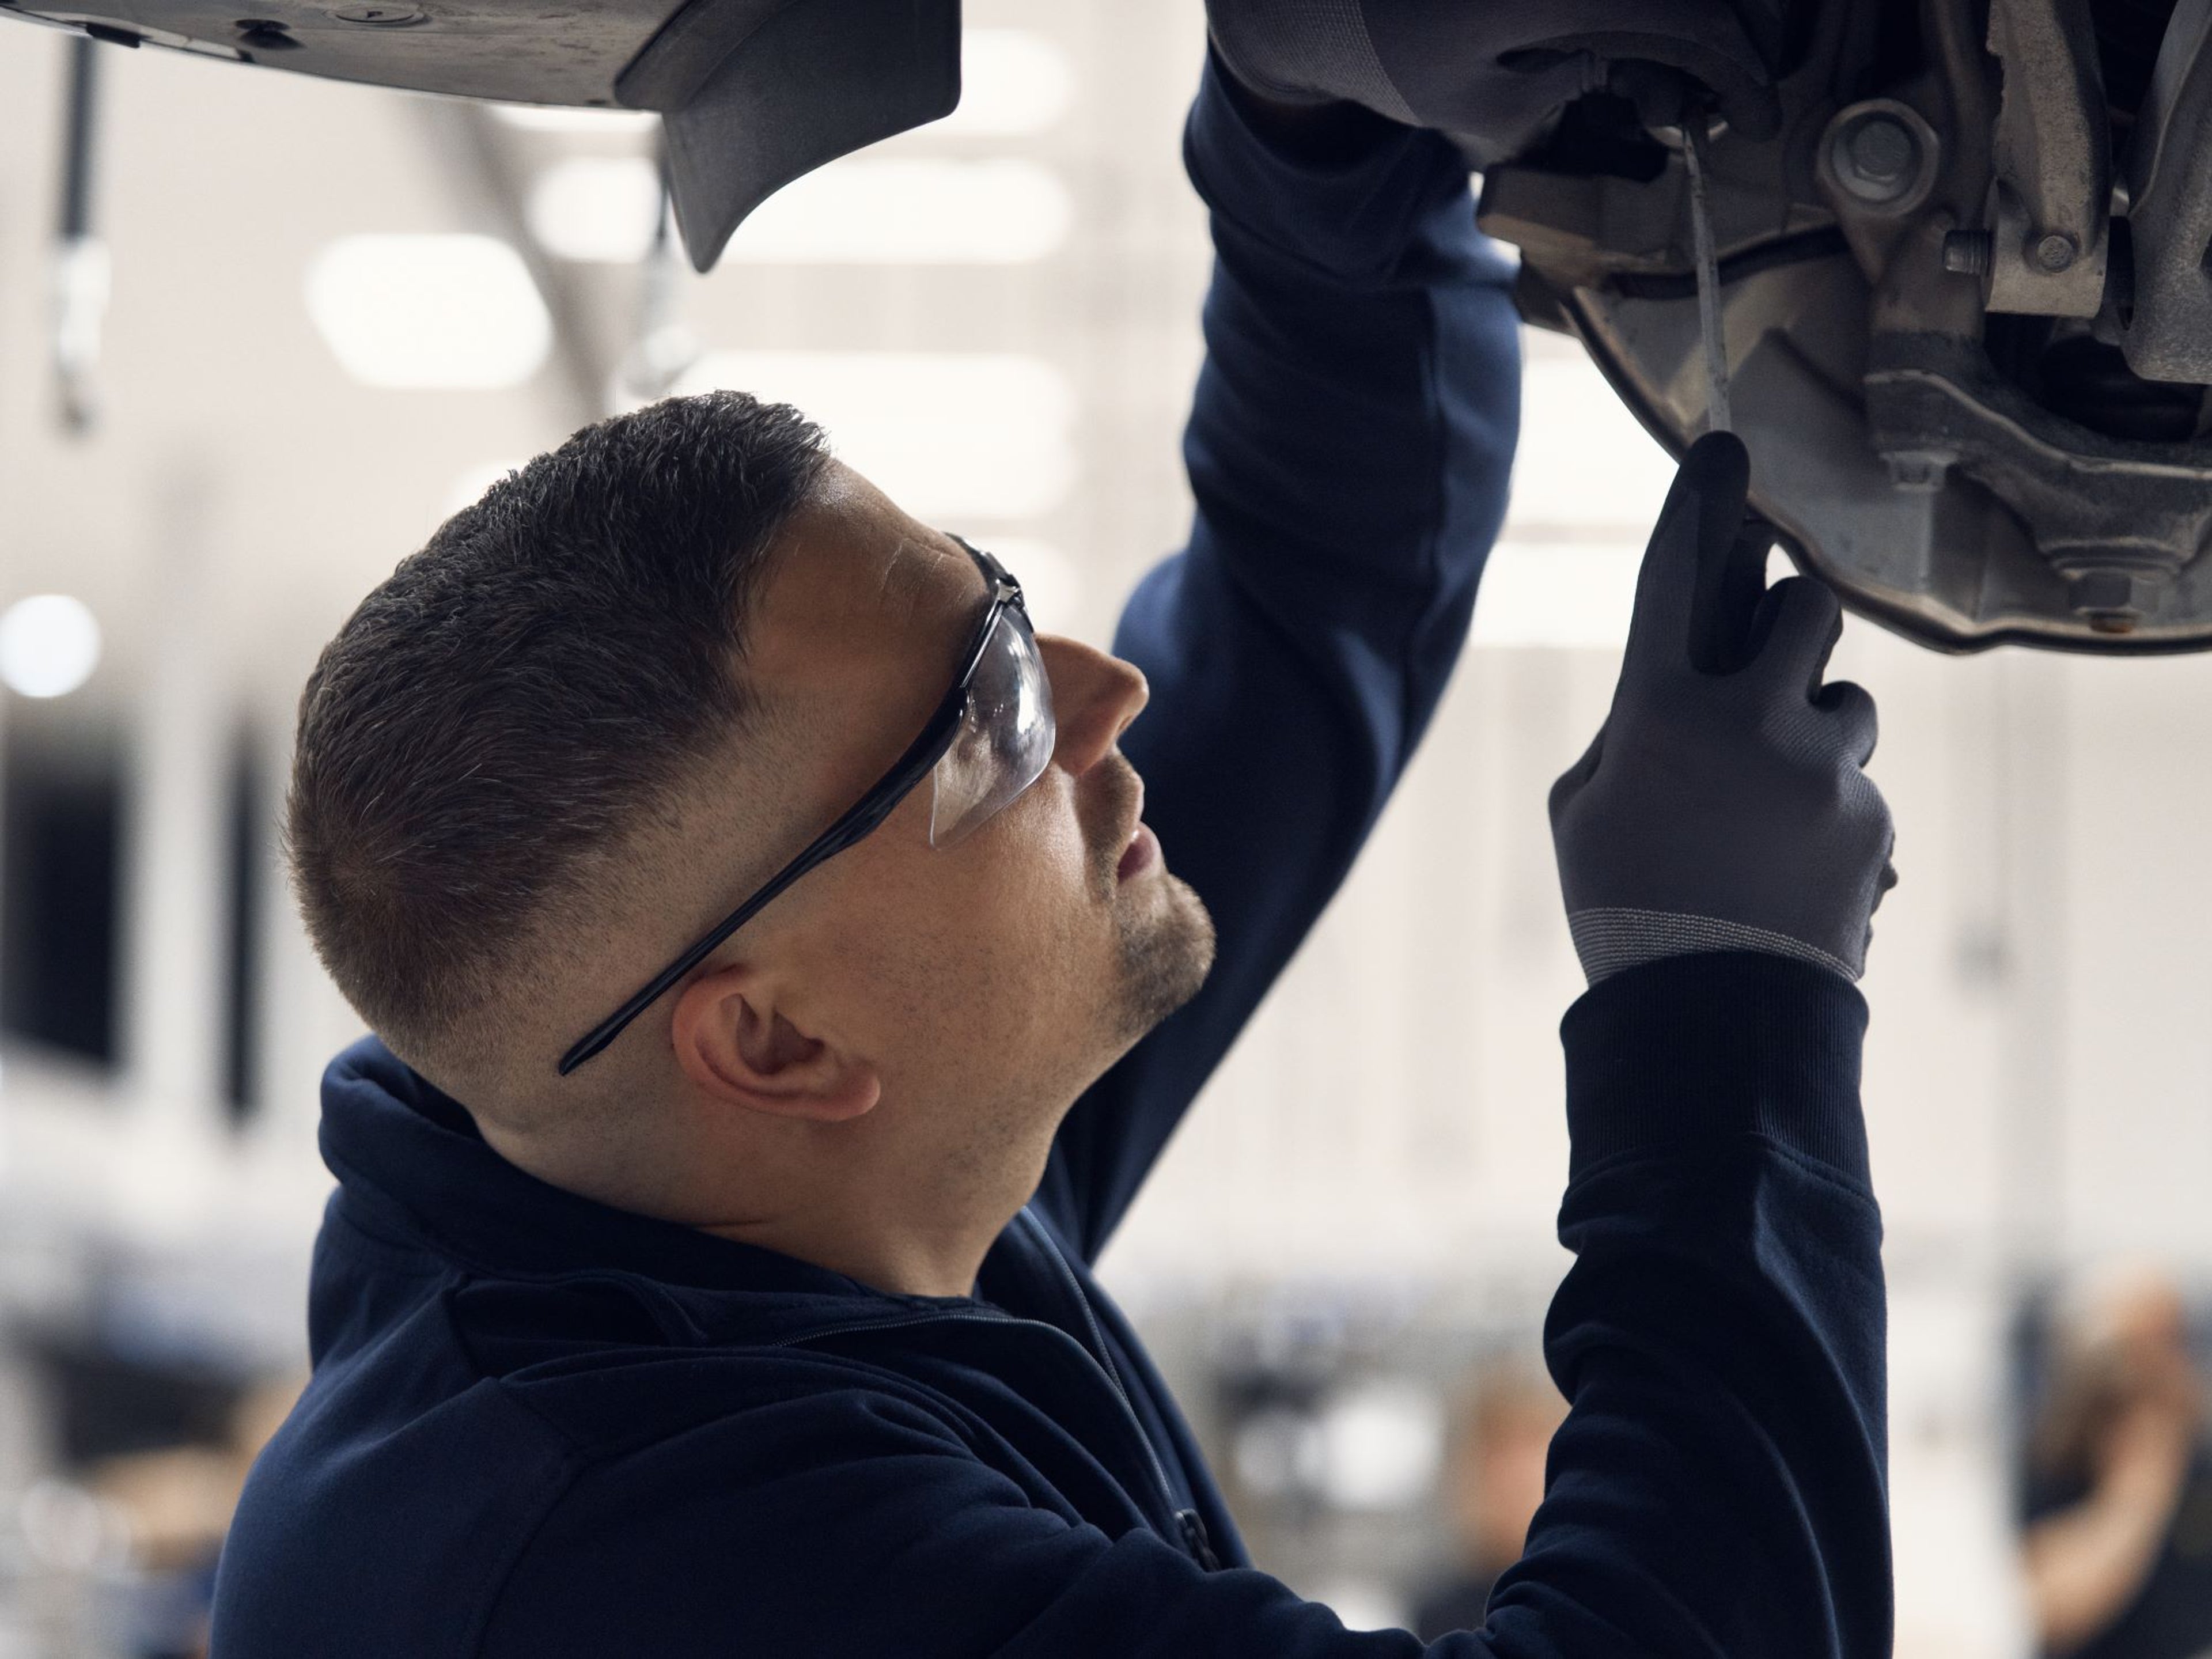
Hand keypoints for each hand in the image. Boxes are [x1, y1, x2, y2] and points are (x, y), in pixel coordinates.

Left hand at [1202, 0, 1782, 141]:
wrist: (1326, 0)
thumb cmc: (1397, 59)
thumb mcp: (1492, 106)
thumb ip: (1586, 78)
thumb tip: (1664, 72)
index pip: (1687, 17)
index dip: (1737, 68)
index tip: (1756, 117)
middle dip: (1723, 38)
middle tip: (1722, 99)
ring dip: (1686, 23)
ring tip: (1667, 87)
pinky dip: (1647, 16)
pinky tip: (1633, 56)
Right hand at [1549, 433, 1896, 983]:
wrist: (1710, 1020)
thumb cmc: (1624, 907)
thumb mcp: (1583, 810)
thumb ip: (1630, 730)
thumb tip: (1690, 677)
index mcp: (1655, 714)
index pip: (1672, 579)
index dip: (1697, 506)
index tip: (1722, 447)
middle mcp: (1745, 723)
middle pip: (1806, 608)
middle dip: (1792, 620)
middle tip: (1774, 653)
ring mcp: (1818, 771)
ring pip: (1848, 700)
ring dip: (1816, 727)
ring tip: (1772, 801)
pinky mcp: (1869, 819)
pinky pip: (1857, 783)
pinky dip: (1828, 811)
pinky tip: (1789, 867)